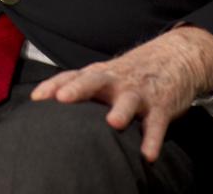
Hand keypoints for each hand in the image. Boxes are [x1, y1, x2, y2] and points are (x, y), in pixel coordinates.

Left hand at [30, 26, 212, 162]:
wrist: (176, 56)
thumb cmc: (132, 73)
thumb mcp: (107, 75)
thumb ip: (83, 88)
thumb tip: (49, 110)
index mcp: (101, 74)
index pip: (73, 75)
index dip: (54, 84)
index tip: (36, 97)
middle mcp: (117, 80)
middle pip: (95, 80)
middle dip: (78, 89)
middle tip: (62, 99)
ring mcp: (139, 92)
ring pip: (128, 100)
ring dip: (121, 111)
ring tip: (112, 124)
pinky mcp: (161, 106)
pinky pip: (156, 124)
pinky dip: (153, 139)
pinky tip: (147, 155)